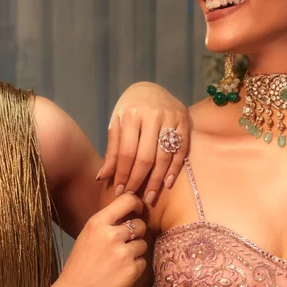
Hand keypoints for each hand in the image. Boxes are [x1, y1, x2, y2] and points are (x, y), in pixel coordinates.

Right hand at [52, 194, 147, 286]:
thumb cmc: (79, 265)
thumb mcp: (87, 235)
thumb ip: (106, 223)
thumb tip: (129, 211)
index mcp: (97, 223)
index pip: (127, 200)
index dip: (137, 204)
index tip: (138, 210)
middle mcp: (111, 235)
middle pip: (140, 224)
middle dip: (136, 233)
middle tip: (124, 244)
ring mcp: (123, 253)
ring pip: (143, 244)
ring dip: (135, 251)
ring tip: (118, 261)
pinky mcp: (131, 271)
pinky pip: (143, 261)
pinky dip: (135, 267)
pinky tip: (120, 272)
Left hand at [98, 82, 189, 204]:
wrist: (150, 88)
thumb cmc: (129, 109)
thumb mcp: (116, 124)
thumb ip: (112, 150)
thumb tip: (102, 178)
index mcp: (130, 116)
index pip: (127, 153)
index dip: (123, 175)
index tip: (120, 191)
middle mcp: (151, 116)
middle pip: (146, 157)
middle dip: (138, 180)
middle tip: (134, 197)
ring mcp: (170, 118)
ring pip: (164, 156)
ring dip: (157, 180)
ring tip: (150, 196)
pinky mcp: (184, 121)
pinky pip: (181, 150)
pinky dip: (174, 169)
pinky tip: (167, 183)